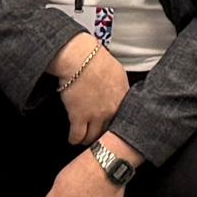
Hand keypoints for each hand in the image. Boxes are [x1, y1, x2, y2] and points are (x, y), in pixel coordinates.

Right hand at [53, 33, 129, 147]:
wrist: (79, 58)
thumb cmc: (94, 57)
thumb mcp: (116, 71)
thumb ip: (119, 85)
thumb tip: (117, 89)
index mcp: (123, 95)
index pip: (124, 117)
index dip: (116, 122)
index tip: (112, 125)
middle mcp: (112, 108)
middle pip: (110, 130)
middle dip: (103, 134)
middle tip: (98, 136)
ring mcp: (96, 115)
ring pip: (93, 136)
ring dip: (88, 139)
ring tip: (84, 139)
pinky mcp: (79, 118)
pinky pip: (78, 136)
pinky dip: (74, 139)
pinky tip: (73, 139)